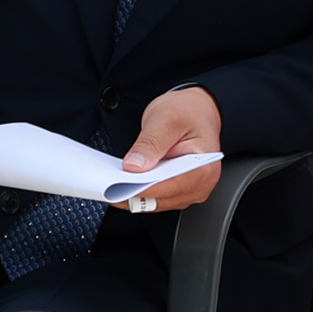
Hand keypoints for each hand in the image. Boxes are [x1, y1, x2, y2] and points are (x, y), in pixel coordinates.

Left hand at [117, 85, 224, 213]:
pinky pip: (157, 197)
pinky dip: (140, 191)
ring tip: (113, 183)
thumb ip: (150, 144)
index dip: (142, 189)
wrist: (197, 109)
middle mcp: (201, 184)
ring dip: (135, 194)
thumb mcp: (166, 120)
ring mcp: (191, 190)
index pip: (170, 187)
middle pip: (162, 198)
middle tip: (108, 184)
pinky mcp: (180, 190)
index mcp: (204, 168)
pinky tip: (126, 182)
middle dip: (135, 193)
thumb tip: (134, 166)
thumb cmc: (188, 112)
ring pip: (157, 202)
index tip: (116, 187)